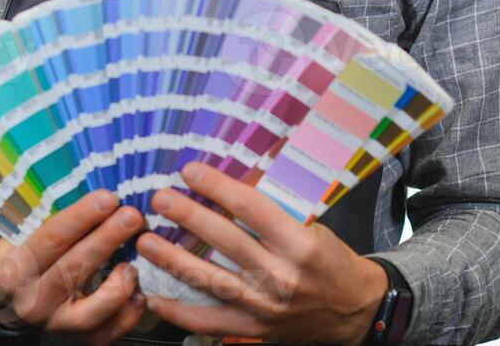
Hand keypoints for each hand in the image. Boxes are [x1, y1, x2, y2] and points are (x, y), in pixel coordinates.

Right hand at [0, 189, 148, 342]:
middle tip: (132, 216)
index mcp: (16, 269)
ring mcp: (55, 325)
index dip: (81, 217)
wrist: (10, 301)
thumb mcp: (27, 235)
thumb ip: (61, 221)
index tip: (108, 198)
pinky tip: (139, 294)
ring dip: (117, 286)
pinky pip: (105, 334)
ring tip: (133, 264)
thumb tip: (105, 195)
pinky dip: (126, 316)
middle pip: (72, 269)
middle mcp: (32, 301)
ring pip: (89, 313)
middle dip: (106, 240)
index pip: (51, 239)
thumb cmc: (29, 257)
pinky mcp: (76, 340)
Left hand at [135, 163, 387, 344]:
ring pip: (210, 280)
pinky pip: (208, 321)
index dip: (217, 187)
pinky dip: (178, 310)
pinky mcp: (253, 328)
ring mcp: (265, 305)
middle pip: (225, 240)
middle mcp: (281, 274)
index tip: (190, 171)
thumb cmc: (331, 262)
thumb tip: (226, 188)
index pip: (250, 207)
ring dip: (173, 261)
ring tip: (146, 243)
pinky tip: (154, 294)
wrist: (353, 310)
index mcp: (299, 242)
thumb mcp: (312, 228)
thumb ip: (272, 214)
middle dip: (188, 216)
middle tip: (159, 199)